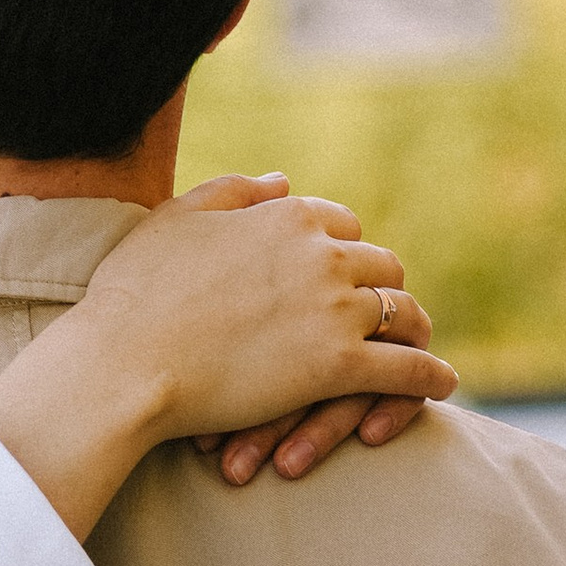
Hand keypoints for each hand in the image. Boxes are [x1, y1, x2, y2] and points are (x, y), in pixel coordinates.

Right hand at [0, 175, 453, 547]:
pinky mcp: (340, 365)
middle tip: (371, 312)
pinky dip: (431, 375)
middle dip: (378, 286)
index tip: (333, 273)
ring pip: (402, 311)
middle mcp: (322, 254)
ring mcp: (335, 309)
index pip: (340, 224)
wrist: (124, 362)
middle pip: (380, 265)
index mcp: (286, 215)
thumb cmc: (136, 291)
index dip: (340, 249)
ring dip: (409, 327)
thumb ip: (234, 192)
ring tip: (414, 345)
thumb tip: (283, 180)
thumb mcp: (176, 218)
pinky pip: (409, 368)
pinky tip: (441, 385)